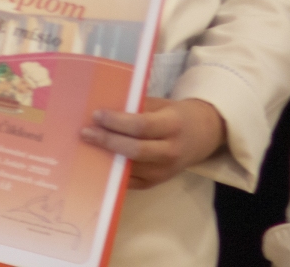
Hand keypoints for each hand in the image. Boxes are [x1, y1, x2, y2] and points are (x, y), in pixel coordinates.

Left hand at [81, 97, 224, 188]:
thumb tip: (102, 111)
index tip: (96, 115)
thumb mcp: (160, 105)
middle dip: (107, 141)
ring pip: (131, 168)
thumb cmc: (176, 115)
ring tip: (87, 146)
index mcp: (173, 126)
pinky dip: (112, 171)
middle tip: (85, 133)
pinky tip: (97, 160)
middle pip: (135, 150)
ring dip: (106, 158)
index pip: (142, 126)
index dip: (117, 122)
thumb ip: (135, 109)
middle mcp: (171, 151)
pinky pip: (131, 180)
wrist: (203, 135)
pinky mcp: (157, 183)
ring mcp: (165, 171)